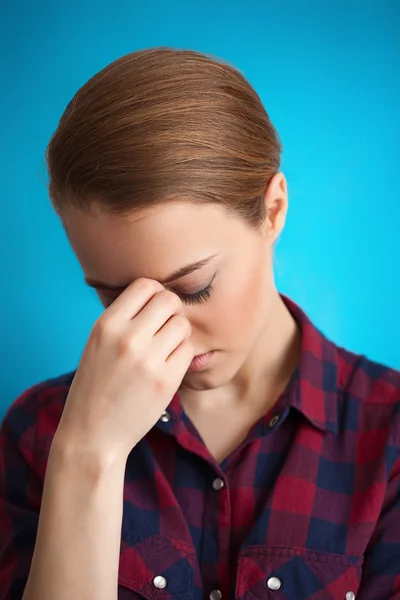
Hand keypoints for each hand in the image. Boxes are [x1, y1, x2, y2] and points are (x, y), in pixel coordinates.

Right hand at [54, 278, 193, 461]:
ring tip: (164, 348)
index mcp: (107, 325)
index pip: (146, 284)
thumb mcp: (98, 343)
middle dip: (170, 310)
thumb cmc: (96, 385)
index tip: (151, 309)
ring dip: (178, 333)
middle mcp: (128, 338)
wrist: (93, 433)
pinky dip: (181, 355)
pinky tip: (167, 365)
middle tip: (162, 328)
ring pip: (182, 324)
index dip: (154, 293)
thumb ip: (124, 318)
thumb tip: (158, 293)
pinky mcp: (166, 380)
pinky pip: (188, 350)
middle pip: (169, 299)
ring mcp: (148, 360)